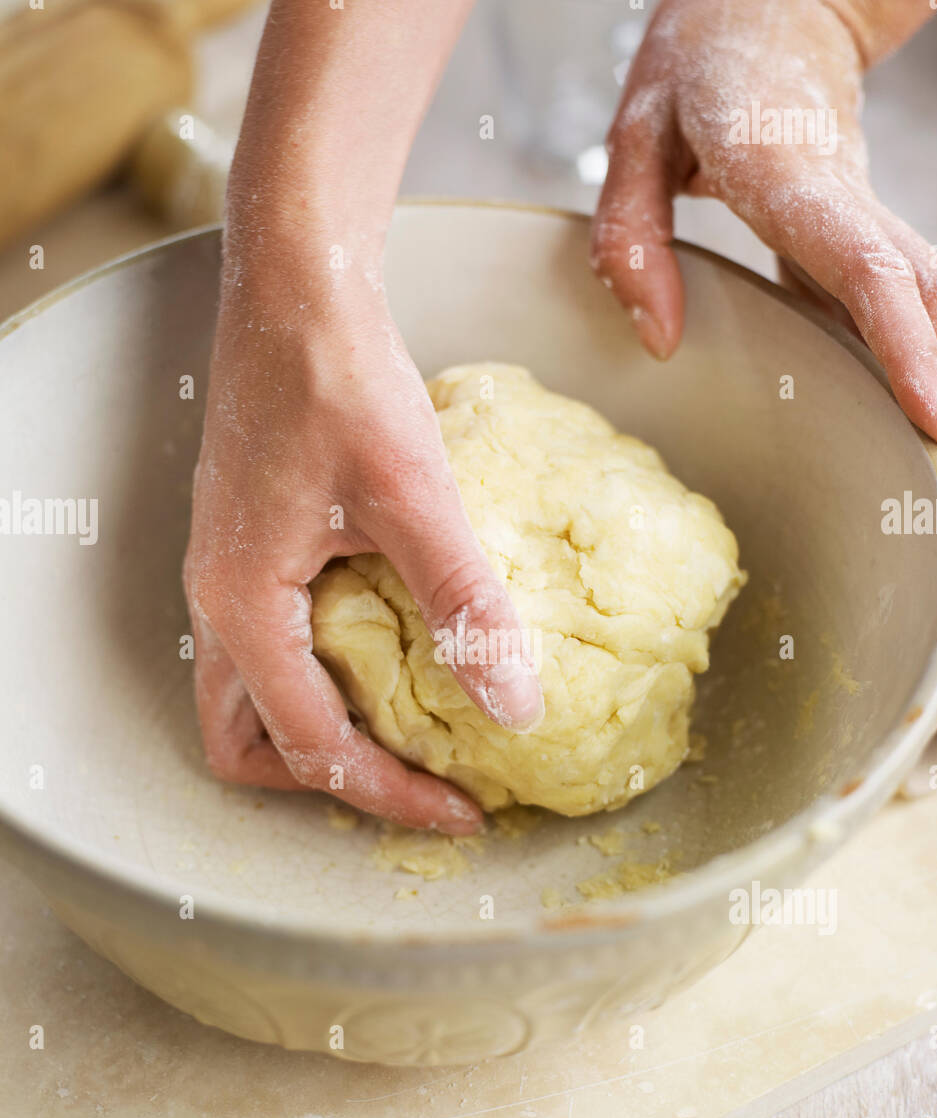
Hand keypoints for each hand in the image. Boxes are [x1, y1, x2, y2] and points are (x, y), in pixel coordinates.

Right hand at [183, 250, 541, 832]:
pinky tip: (392, 656)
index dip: (390, 794)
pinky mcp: (251, 549)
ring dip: (318, 732)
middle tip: (415, 781)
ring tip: (406, 734)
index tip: (464, 811)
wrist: (296, 288)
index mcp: (246, 608)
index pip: (311, 749)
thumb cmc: (340, 377)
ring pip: (250, 700)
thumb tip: (515, 705)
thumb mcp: (415, 497)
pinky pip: (270, 649)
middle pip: (250, 745)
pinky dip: (321, 679)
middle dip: (328, 779)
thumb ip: (463, 604)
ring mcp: (228, 575)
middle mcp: (221, 603)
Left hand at [592, 0, 936, 454]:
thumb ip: (633, 238)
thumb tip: (660, 341)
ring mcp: (860, 206)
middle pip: (922, 287)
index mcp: (787, 168)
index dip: (907, 344)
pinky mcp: (858, 223)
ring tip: (933, 450)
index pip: (866, 266)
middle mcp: (843, 190)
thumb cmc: (699, 64)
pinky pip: (893, 290)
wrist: (771, 1)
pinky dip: (906, 347)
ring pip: (925, 288)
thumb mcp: (636, 135)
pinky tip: (893, 403)